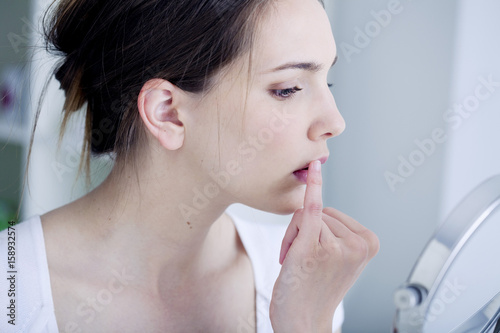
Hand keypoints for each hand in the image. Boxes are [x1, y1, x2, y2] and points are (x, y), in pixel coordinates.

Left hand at [270, 160, 378, 332]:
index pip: (333, 214)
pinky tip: (313, 168)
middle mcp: (358, 244)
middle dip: (305, 233)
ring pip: (304, 216)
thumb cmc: (315, 290)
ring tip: (299, 265)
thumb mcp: (338, 260)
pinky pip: (311, 208)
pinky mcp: (313, 247)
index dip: (317, 231)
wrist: (302, 321)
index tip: (318, 258)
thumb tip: (317, 188)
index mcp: (369, 243)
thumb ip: (337, 232)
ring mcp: (336, 245)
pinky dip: (313, 186)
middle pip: (321, 212)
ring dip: (294, 237)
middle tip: (304, 264)